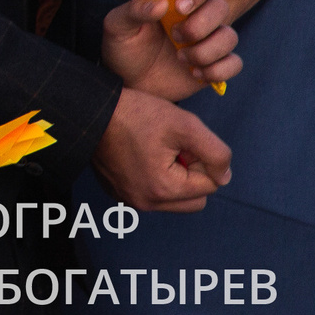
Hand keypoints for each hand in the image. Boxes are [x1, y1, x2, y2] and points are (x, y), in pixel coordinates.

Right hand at [93, 86, 231, 212]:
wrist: (89, 111)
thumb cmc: (136, 114)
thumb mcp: (186, 124)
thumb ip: (216, 152)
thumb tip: (225, 176)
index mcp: (164, 189)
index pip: (210, 184)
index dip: (202, 159)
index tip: (181, 141)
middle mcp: (147, 203)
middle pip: (195, 199)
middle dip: (193, 175)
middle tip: (174, 148)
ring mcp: (130, 200)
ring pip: (174, 200)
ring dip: (175, 179)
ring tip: (157, 151)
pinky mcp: (118, 193)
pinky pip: (151, 195)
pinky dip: (155, 180)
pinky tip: (141, 156)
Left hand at [100, 0, 240, 99]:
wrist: (131, 82)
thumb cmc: (124, 47)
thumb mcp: (117, 26)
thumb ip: (134, 10)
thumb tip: (161, 3)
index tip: (180, 7)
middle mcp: (198, 15)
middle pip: (221, 7)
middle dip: (199, 25)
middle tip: (175, 36)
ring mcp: (210, 40)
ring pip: (230, 36)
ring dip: (206, 50)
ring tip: (180, 58)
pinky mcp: (217, 63)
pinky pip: (235, 63)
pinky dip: (218, 70)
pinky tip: (195, 74)